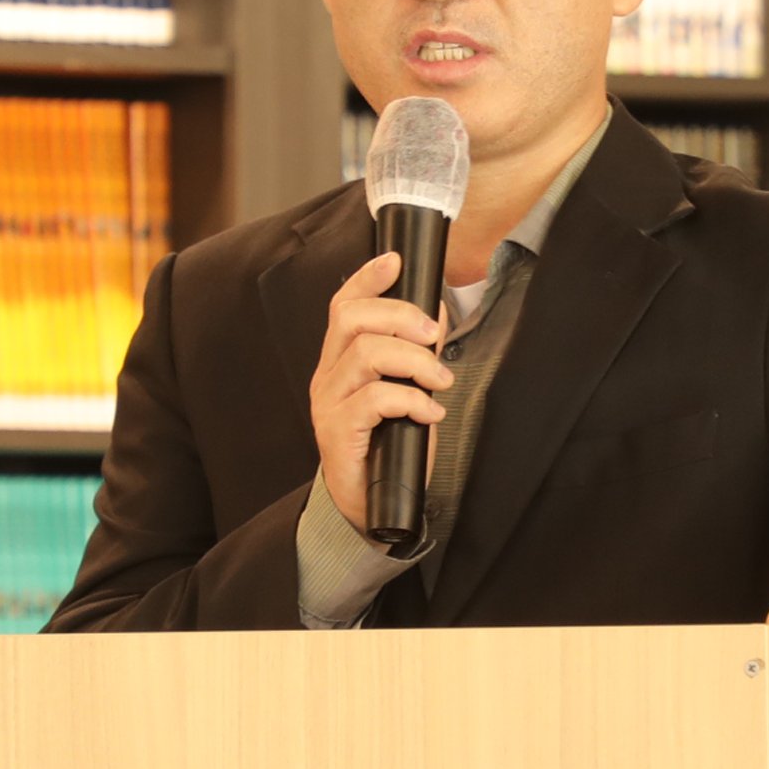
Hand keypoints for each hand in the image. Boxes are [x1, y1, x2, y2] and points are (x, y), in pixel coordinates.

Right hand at [310, 250, 449, 533]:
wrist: (367, 507)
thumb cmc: (387, 447)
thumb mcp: (402, 393)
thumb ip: (412, 357)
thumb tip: (435, 317)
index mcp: (339, 361)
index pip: (342, 306)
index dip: (367, 278)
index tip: (395, 261)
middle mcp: (327, 375)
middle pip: (352, 318)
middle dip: (401, 315)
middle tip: (435, 334)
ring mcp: (327, 403)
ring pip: (367, 353)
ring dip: (416, 361)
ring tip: (442, 381)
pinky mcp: (337, 431)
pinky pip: (375, 398)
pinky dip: (411, 399)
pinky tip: (430, 414)